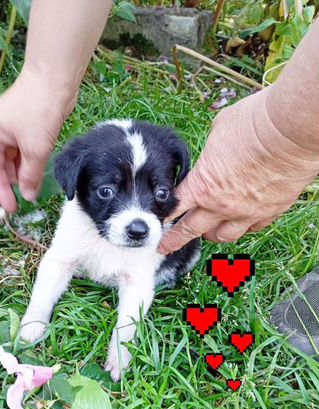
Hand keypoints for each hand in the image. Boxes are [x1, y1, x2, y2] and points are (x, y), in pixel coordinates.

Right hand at [0, 66, 76, 212]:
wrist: (56, 80)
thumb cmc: (40, 111)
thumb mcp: (35, 149)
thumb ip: (31, 176)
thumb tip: (28, 196)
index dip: (1, 191)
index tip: (11, 208)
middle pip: (0, 165)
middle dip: (13, 182)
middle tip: (24, 200)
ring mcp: (8, 127)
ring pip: (13, 159)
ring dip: (22, 173)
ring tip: (33, 188)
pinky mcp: (22, 126)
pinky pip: (22, 151)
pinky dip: (29, 162)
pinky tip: (36, 174)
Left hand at [159, 89, 318, 253]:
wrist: (291, 130)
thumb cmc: (254, 123)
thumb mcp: (218, 131)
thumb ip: (211, 152)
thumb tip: (214, 152)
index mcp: (202, 185)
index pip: (175, 208)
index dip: (164, 218)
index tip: (156, 225)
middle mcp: (221, 205)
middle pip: (192, 230)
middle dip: (175, 240)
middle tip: (165, 246)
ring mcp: (247, 213)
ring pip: (223, 236)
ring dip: (212, 235)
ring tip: (208, 232)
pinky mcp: (270, 212)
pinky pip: (252, 229)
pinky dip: (243, 227)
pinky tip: (241, 222)